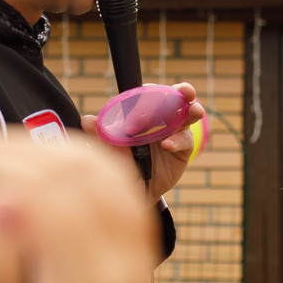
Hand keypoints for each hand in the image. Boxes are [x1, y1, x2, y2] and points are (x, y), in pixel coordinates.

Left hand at [81, 82, 202, 204]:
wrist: (135, 191)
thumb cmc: (122, 165)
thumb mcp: (109, 151)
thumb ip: (100, 135)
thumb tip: (87, 120)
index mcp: (142, 114)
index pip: (148, 94)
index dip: (150, 92)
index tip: (148, 94)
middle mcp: (160, 120)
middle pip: (174, 99)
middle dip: (181, 91)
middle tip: (185, 91)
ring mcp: (173, 133)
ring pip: (187, 115)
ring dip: (192, 109)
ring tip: (195, 110)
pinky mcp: (183, 149)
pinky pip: (185, 140)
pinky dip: (178, 140)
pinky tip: (167, 145)